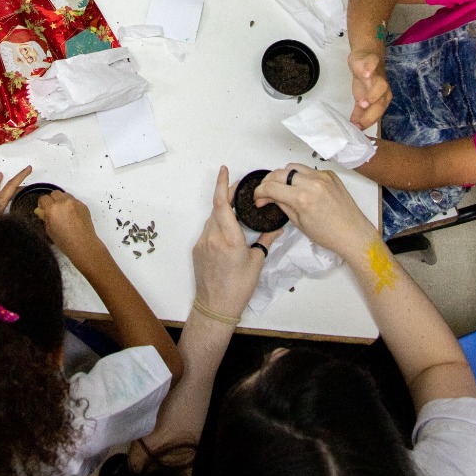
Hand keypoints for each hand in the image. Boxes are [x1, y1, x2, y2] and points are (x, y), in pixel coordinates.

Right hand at [37, 190, 105, 266]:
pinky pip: (74, 200)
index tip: (43, 210)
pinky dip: (71, 205)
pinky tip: (72, 215)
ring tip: (63, 212)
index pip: (44, 198)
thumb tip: (42, 211)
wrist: (83, 245)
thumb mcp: (49, 230)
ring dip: (62, 200)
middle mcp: (64, 202)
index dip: (42, 204)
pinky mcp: (83, 205)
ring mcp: (75, 202)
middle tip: (53, 210)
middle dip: (52, 200)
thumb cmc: (64, 241)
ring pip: (65, 195)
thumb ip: (45, 218)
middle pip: (55, 193)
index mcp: (53, 208)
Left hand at [193, 167, 278, 318]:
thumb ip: (266, 239)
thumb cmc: (238, 287)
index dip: (223, 184)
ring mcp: (202, 242)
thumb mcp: (257, 262)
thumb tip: (278, 227)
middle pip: (217, 208)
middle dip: (227, 195)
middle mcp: (212, 237)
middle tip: (240, 189)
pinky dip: (218, 224)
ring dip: (223, 211)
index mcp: (229, 238)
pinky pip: (208, 230)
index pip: (222, 203)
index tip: (224, 170)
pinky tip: (228, 229)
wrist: (216, 306)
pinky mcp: (197, 249)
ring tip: (237, 208)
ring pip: (212, 218)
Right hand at [255, 164, 379, 259]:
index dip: (259, 192)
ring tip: (283, 189)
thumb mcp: (298, 223)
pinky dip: (300, 176)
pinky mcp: (330, 174)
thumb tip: (268, 197)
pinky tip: (301, 188)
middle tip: (266, 192)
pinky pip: (308, 169)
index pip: (271, 187)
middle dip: (268, 182)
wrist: (353, 233)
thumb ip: (281, 204)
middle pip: (279, 173)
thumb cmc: (328, 234)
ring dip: (283, 176)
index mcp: (302, 198)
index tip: (258, 197)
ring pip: (292, 167)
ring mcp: (322, 176)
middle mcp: (312, 183)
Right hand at [349, 50, 391, 127]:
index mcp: (381, 99)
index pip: (377, 113)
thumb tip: (354, 128)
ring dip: (373, 94)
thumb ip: (358, 114)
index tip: (356, 127)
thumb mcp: (361, 98)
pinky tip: (365, 74)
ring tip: (362, 101)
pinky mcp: (371, 61)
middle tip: (361, 115)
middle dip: (372, 109)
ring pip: (381, 85)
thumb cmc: (366, 81)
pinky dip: (370, 69)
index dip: (368, 120)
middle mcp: (383, 89)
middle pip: (381, 101)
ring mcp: (377, 75)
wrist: (366, 57)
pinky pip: (373, 64)